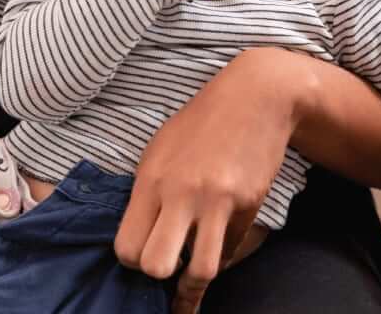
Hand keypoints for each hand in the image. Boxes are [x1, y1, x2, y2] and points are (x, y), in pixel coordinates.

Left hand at [115, 50, 294, 312]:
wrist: (254, 97)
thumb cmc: (200, 123)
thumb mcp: (160, 150)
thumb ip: (148, 193)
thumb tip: (140, 236)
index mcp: (151, 180)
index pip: (126, 246)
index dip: (132, 260)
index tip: (142, 258)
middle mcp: (180, 193)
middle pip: (155, 265)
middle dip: (159, 277)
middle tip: (166, 269)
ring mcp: (216, 201)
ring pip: (201, 270)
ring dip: (195, 283)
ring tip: (191, 281)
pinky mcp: (248, 205)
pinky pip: (230, 248)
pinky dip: (222, 252)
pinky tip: (217, 241)